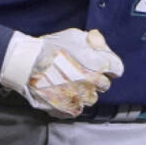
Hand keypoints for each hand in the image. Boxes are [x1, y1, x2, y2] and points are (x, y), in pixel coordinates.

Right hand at [0, 28, 123, 117]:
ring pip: (91, 98)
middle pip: (104, 85)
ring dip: (85, 91)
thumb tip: (101, 46)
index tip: (101, 65)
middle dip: (96, 78)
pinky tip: (63, 92)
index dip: (109, 65)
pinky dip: (72, 102)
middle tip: (81, 71)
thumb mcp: (75, 35)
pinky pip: (78, 108)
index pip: (117, 69)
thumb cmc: (50, 47)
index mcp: (98, 64)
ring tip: (70, 82)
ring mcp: (80, 98)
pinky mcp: (68, 109)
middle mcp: (92, 83)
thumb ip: (94, 41)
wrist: (27, 64)